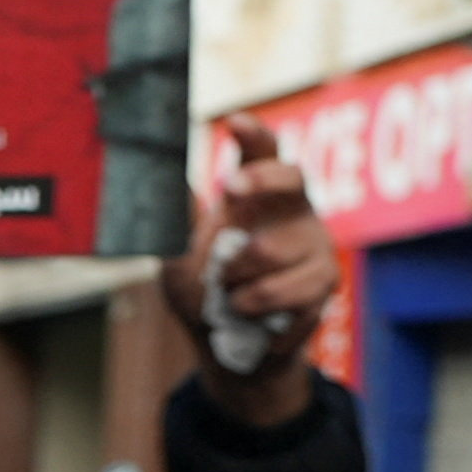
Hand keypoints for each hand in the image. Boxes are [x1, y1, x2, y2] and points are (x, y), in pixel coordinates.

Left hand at [161, 115, 334, 427]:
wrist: (231, 351)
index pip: (261, 153)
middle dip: (262, 180)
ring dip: (235, 280)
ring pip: (271, 249)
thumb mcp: (178, 256)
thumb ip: (175, 224)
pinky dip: (253, 310)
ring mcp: (314, 243)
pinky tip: (250, 319)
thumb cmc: (205, 292)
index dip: (253, 135)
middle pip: (291, 176)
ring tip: (228, 296)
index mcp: (256, 195)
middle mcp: (291, 210)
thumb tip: (146, 183)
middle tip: (232, 188)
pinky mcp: (325, 280)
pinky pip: (284, 293)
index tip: (234, 121)